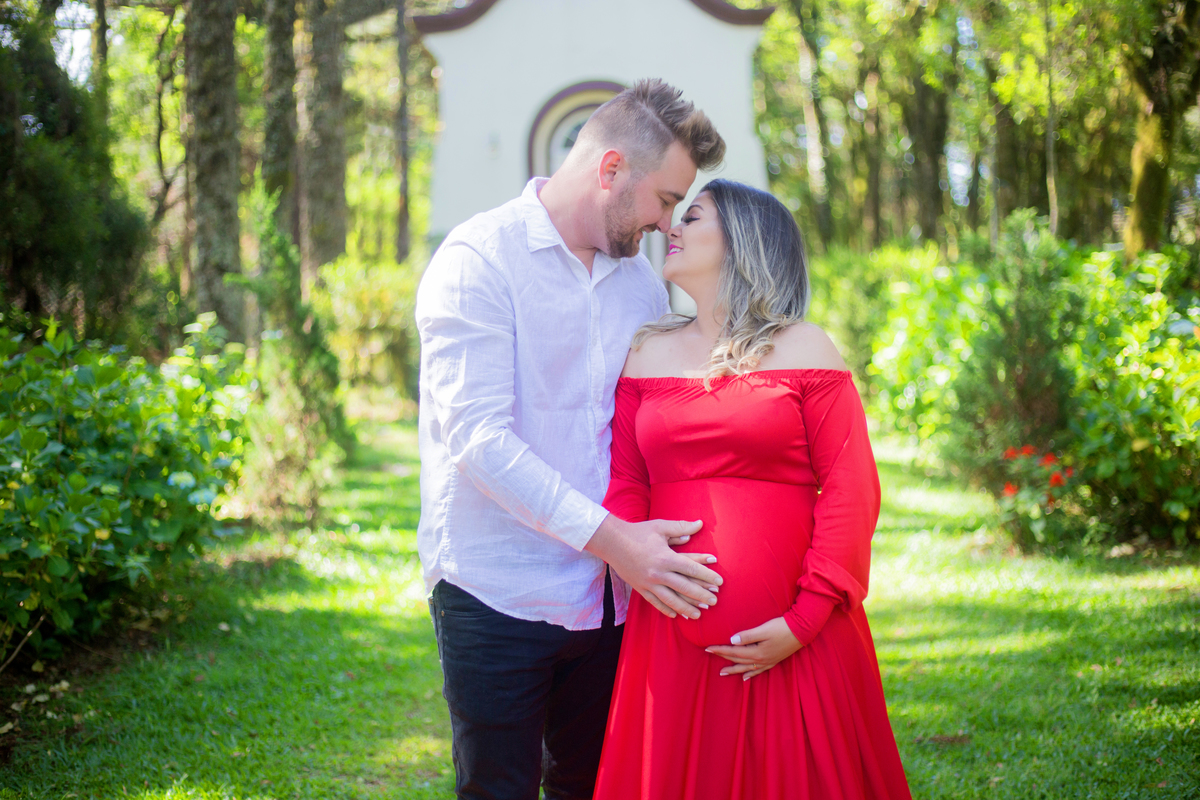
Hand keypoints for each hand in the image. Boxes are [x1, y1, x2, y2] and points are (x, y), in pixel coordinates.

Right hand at [585, 514, 721, 619]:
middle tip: (714, 602)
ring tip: (698, 615)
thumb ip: (681, 527)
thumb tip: (700, 524)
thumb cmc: (638, 532)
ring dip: (686, 608)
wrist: (611, 541)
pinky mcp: (640, 588)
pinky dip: (666, 609)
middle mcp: (658, 573)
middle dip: (701, 595)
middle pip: (684, 588)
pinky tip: (675, 615)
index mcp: (665, 557)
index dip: (707, 576)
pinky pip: (655, 602)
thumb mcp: (660, 527)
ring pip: (671, 600)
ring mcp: (648, 583)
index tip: (719, 582)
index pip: (691, 568)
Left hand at [705, 617, 800, 679]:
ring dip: (734, 670)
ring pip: (746, 668)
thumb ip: (748, 636)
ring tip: (723, 673)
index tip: (708, 648)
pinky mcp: (773, 660)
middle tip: (710, 655)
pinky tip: (745, 677)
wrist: (802, 631)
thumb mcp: (764, 629)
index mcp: (757, 652)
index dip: (720, 650)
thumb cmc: (782, 627)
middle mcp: (761, 660)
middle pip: (738, 660)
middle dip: (723, 657)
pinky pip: (758, 670)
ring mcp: (768, 662)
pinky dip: (750, 674)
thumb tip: (732, 641)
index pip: (733, 651)